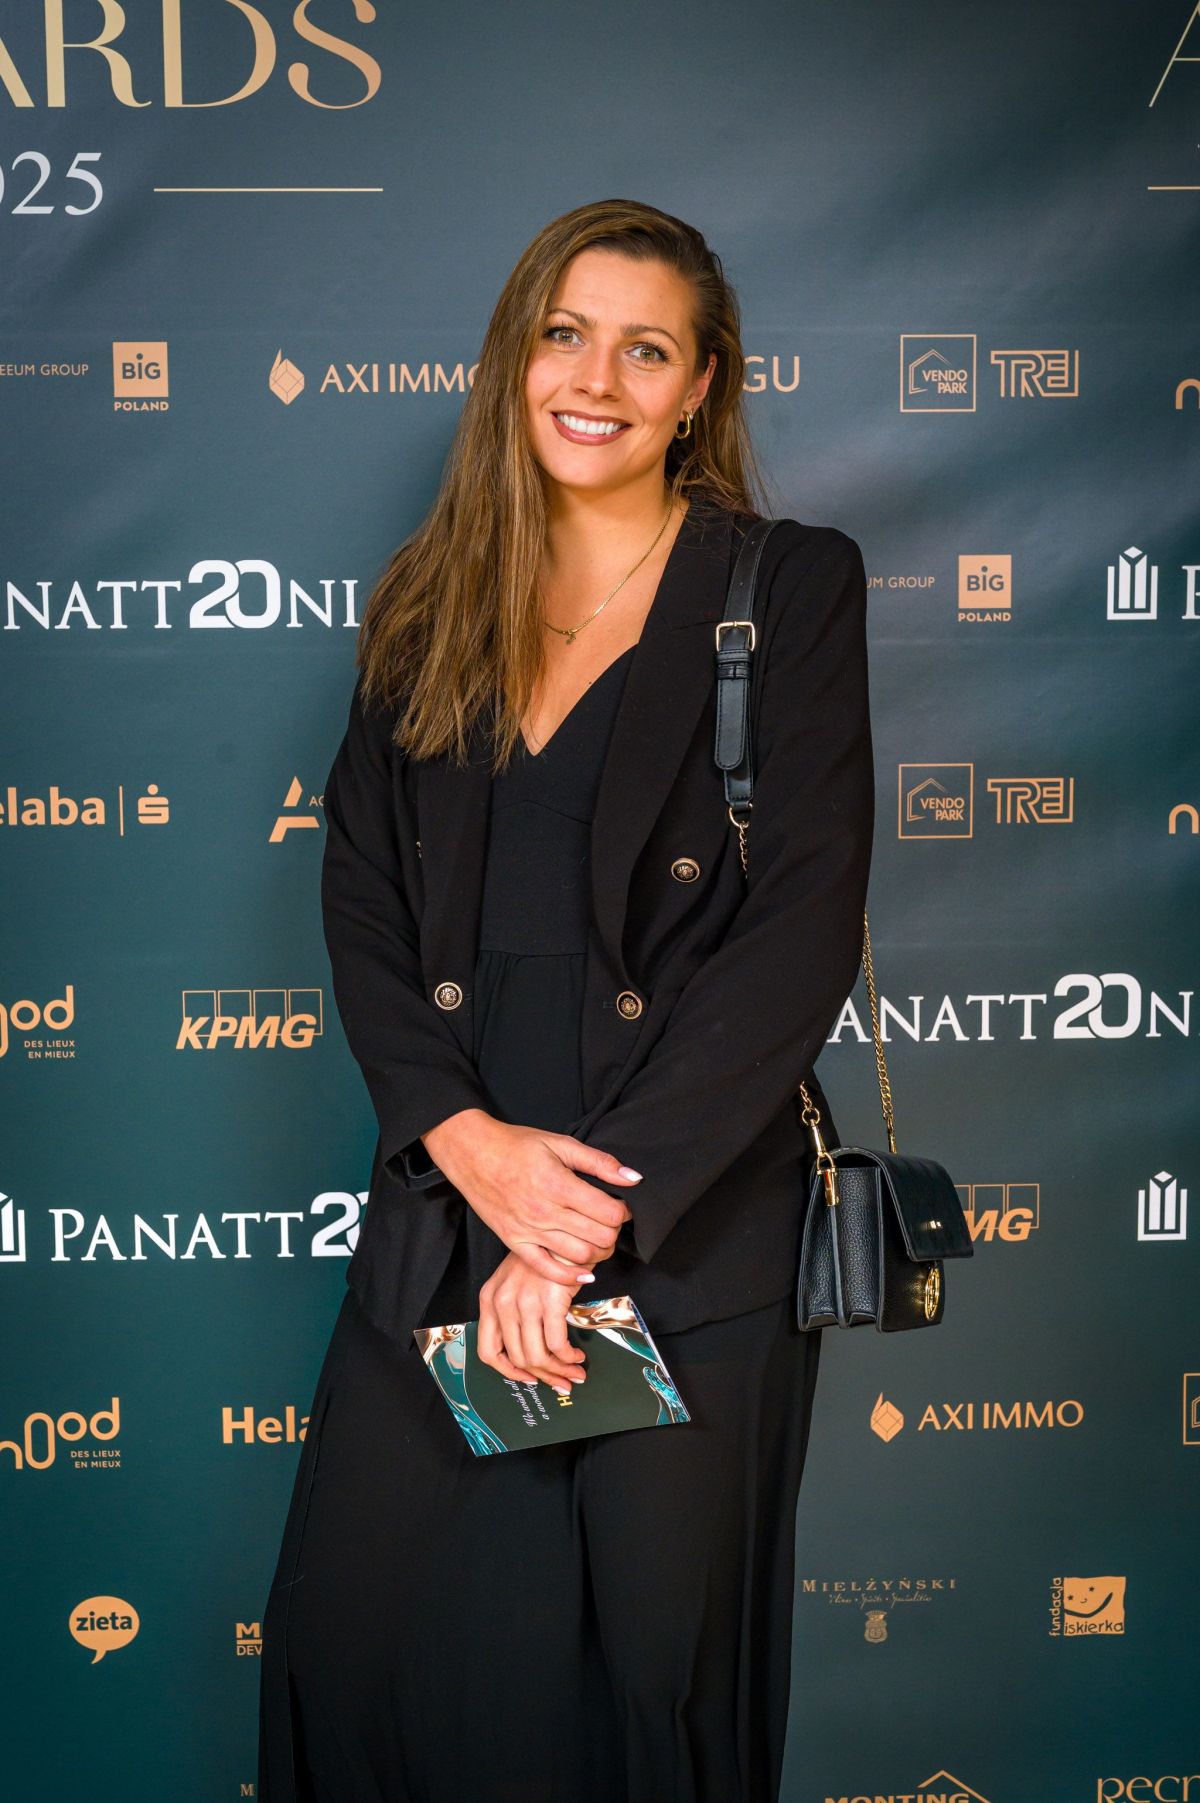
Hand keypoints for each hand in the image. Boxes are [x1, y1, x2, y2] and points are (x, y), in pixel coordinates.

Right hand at [422, 1109, 639, 1283]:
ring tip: (597, 1238)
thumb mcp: (560, 1143)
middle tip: (610, 1221)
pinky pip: (547, 1269)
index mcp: (558, 1184)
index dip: (623, 1211)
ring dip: (598, 1251)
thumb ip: (599, 1162)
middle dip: (614, 1232)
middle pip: (599, 1237)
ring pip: (579, 1256)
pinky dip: (570, 1275)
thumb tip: (633, 1178)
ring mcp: (529, 1231)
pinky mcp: (515, 1243)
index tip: (620, 1205)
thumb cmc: (516, 1145)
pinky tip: (584, 1270)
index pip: (609, 1212)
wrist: (473, 1154)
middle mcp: (545, 1212)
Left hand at [477, 1250, 589, 1392]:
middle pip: (517, 1358)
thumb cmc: (544, 1258)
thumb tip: (529, 1355)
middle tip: (561, 1382)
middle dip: (543, 1376)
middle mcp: (502, 1303)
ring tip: (574, 1371)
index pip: (488, 1351)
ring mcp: (524, 1303)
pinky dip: (568, 1356)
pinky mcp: (549, 1302)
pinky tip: (577, 1355)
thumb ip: (513, 1314)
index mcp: (489, 1299)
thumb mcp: (516, 1283)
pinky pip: (557, 1345)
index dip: (508, 1372)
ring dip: (559, 1370)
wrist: (565, 1236)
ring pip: (537, 1356)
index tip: (527, 1378)